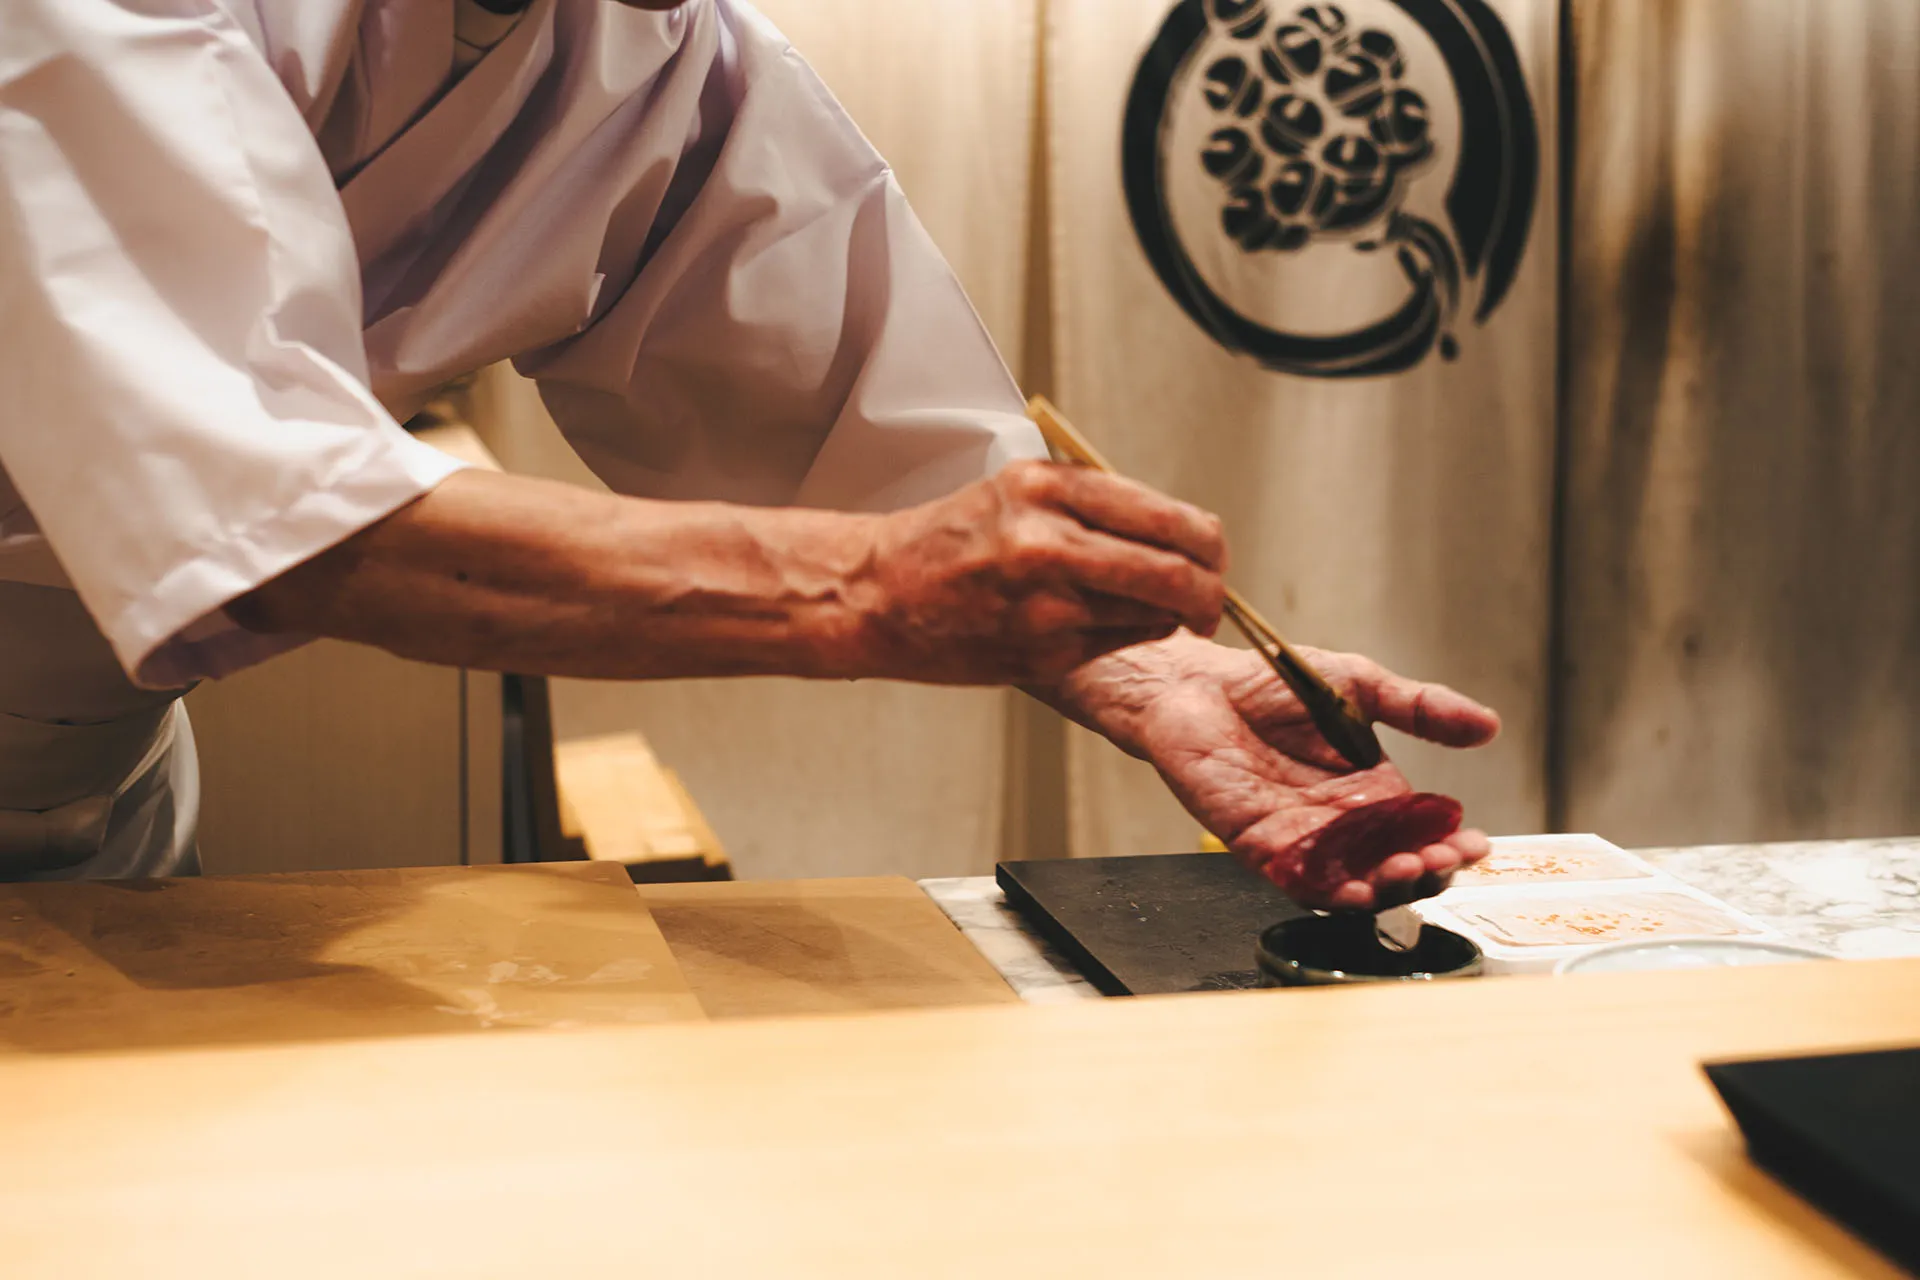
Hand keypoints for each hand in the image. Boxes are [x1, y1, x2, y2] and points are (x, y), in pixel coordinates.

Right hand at [842, 461, 1227, 684]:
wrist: (878, 594)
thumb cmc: (948, 542)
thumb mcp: (1018, 490)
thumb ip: (1094, 503)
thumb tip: (1177, 530)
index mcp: (1046, 489)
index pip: (1168, 517)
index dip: (1207, 543)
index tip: (1212, 554)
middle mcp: (1048, 542)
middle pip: (1176, 572)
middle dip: (1208, 590)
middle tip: (1208, 596)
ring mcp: (1046, 604)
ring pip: (1154, 615)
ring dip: (1168, 617)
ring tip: (1146, 608)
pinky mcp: (1043, 653)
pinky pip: (1120, 644)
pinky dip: (1128, 636)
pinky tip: (1100, 622)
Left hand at [1044, 631, 1501, 908]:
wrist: (1199, 683)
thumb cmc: (1274, 682)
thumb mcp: (1359, 684)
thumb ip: (1419, 707)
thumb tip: (1488, 725)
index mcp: (1375, 792)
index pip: (1425, 832)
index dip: (1453, 845)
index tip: (1476, 844)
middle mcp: (1344, 824)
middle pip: (1396, 868)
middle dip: (1426, 872)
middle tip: (1439, 859)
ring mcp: (1303, 839)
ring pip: (1355, 883)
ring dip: (1384, 888)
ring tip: (1404, 872)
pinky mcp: (1259, 845)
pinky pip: (1299, 881)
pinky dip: (1328, 892)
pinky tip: (1353, 891)